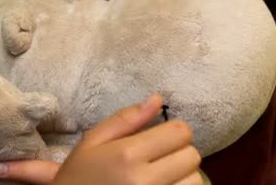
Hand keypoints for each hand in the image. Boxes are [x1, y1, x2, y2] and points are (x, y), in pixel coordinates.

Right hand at [0, 94, 202, 184]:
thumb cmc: (80, 175)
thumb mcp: (93, 142)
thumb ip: (126, 119)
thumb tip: (158, 99)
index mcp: (127, 154)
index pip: (180, 132)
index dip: (175, 131)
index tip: (163, 138)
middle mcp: (144, 180)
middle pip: (192, 155)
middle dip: (180, 153)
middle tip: (161, 158)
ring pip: (195, 179)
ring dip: (184, 175)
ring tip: (164, 176)